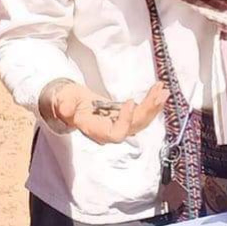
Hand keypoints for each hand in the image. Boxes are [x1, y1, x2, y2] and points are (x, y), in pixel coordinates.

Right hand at [50, 80, 168, 145]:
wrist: (72, 104)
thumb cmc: (67, 102)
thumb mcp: (63, 101)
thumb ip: (64, 105)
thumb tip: (65, 108)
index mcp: (96, 130)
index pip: (117, 134)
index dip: (125, 121)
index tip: (129, 101)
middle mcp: (111, 132)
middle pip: (134, 127)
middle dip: (148, 111)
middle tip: (159, 94)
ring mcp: (120, 125)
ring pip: (141, 121)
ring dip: (154, 106)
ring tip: (163, 90)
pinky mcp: (125, 117)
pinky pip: (141, 114)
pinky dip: (151, 102)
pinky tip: (159, 91)